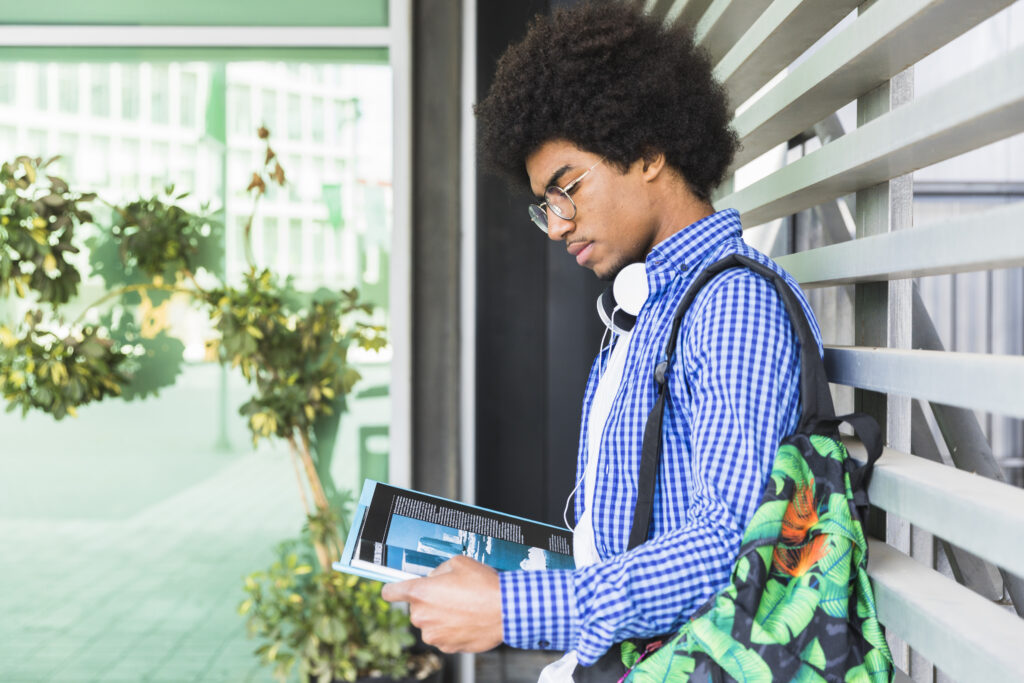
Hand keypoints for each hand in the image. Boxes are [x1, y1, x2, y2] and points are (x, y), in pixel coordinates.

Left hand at [381, 555, 502, 652]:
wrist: (506, 610)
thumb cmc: (484, 586)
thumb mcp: (458, 563)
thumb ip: (437, 570)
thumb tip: (433, 578)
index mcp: (420, 593)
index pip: (390, 592)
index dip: (393, 589)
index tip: (394, 590)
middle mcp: (422, 616)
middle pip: (416, 608)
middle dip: (429, 601)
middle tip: (451, 594)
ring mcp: (434, 634)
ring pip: (430, 623)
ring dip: (441, 616)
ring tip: (463, 607)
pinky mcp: (447, 647)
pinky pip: (443, 635)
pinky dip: (452, 629)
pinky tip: (467, 619)